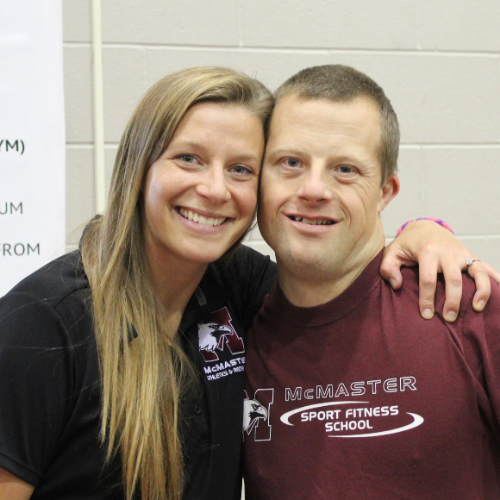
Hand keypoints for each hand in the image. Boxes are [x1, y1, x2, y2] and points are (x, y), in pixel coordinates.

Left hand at [380, 220, 499, 321]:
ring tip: (476, 309)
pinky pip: (487, 268)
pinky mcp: (471, 256)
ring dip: (480, 291)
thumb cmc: (407, 244)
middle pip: (453, 279)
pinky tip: (499, 294)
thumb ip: (388, 268)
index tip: (426, 315)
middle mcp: (447, 252)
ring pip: (477, 272)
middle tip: (448, 318)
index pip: (428, 279)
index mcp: (426, 252)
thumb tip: (397, 285)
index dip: (427, 299)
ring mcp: (462, 253)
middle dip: (452, 301)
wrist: (425, 227)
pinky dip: (496, 280)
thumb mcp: (392, 252)